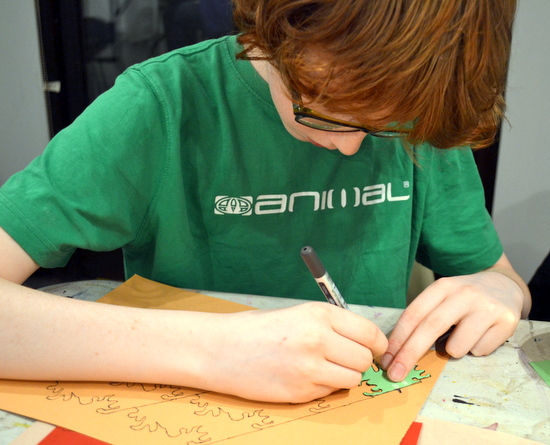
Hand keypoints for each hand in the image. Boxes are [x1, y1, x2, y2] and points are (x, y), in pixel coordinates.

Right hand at [198, 302, 387, 402]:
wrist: (220, 348)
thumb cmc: (257, 328)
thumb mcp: (298, 314)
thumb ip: (331, 326)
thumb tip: (362, 342)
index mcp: (319, 314)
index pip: (370, 333)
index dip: (377, 344)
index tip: (374, 349)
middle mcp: (319, 339)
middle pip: (364, 358)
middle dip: (358, 360)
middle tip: (343, 358)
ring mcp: (310, 368)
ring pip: (352, 379)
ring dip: (344, 376)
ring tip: (324, 368)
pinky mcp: (301, 392)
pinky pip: (330, 392)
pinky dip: (324, 387)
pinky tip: (304, 376)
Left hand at [380, 269, 525, 381]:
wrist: (504, 285)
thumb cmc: (463, 298)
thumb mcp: (442, 297)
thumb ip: (423, 318)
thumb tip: (397, 352)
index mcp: (443, 287)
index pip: (414, 314)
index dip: (398, 339)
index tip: (386, 360)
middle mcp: (464, 294)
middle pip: (430, 328)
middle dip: (409, 354)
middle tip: (395, 374)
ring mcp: (487, 307)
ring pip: (457, 347)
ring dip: (452, 351)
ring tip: (461, 337)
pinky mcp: (507, 321)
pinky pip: (480, 351)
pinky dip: (475, 349)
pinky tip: (481, 335)